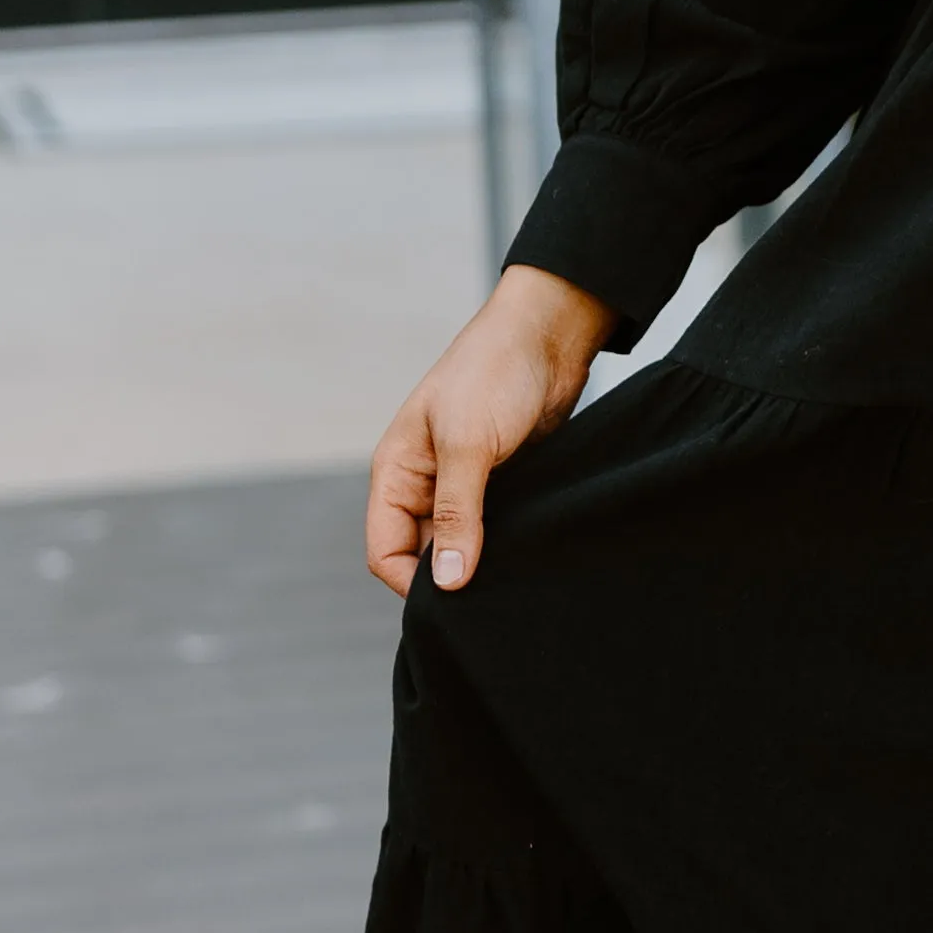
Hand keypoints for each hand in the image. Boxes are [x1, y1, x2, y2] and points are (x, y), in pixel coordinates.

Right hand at [364, 267, 613, 597]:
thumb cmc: (495, 371)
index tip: (456, 598)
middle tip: (491, 590)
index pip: (385, 551)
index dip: (413, 581)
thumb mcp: (469, 444)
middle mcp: (424, 483)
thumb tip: (446, 580)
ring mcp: (464, 484)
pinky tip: (529, 550)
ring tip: (512, 571)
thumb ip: (456, 514)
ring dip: (481, 561)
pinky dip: (506, 544)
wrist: (548, 334)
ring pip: (460, 545)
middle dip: (449, 576)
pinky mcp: (502, 483)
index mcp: (396, 471)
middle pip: (422, 555)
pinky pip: (494, 529)